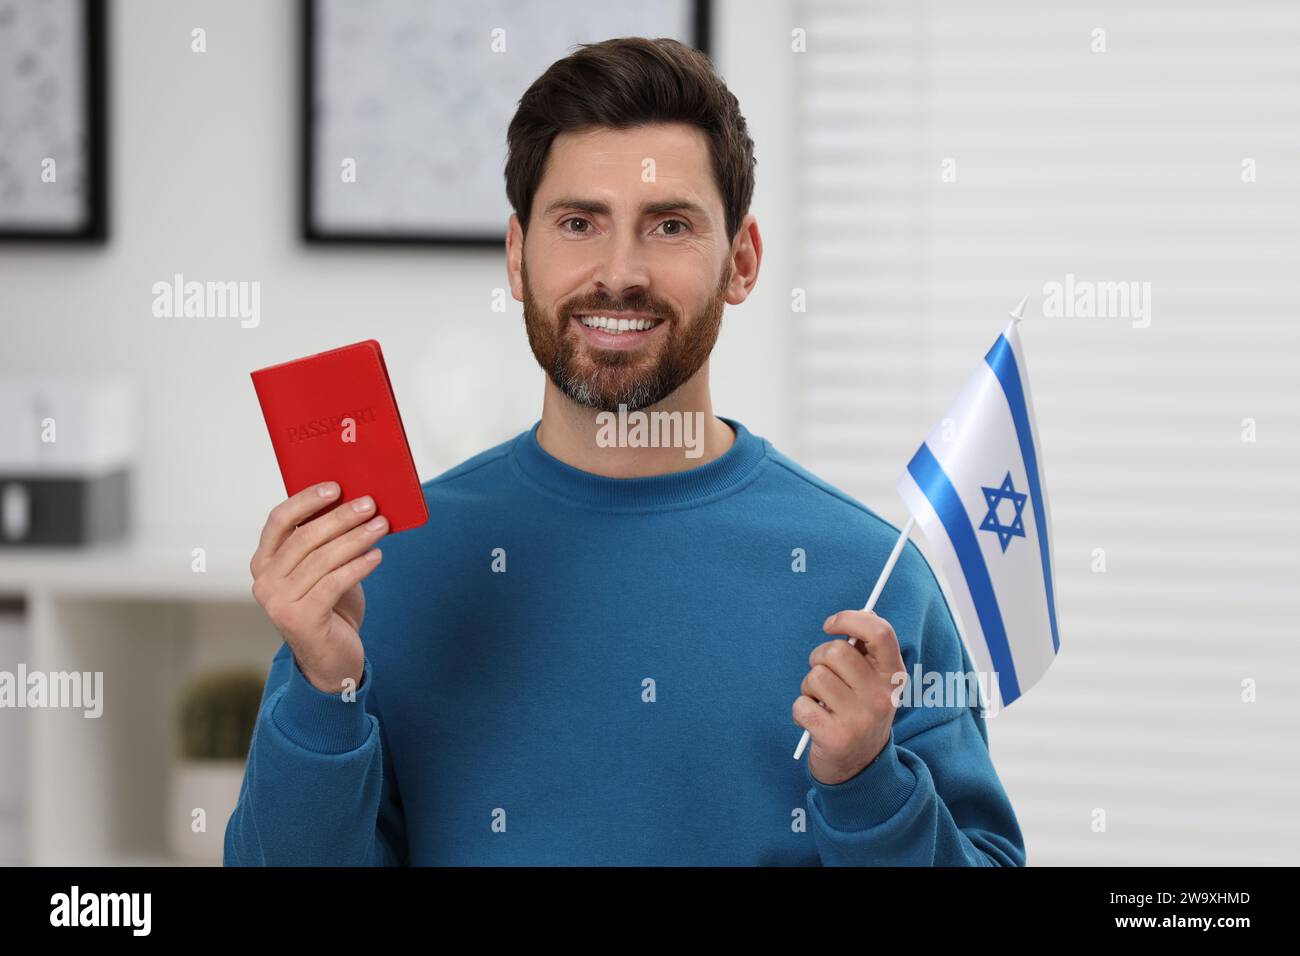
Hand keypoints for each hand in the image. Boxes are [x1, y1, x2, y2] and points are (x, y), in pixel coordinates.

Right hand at [249, 481, 388, 694]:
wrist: (331, 659)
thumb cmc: (329, 606)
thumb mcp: (323, 570)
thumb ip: (324, 542)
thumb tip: (354, 502)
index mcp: (264, 562)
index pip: (279, 521)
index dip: (306, 500)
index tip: (335, 487)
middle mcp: (264, 581)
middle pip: (306, 538)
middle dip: (341, 517)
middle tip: (370, 504)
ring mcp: (278, 603)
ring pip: (322, 560)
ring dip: (356, 539)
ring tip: (381, 526)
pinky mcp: (300, 620)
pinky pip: (333, 584)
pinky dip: (358, 567)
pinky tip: (377, 556)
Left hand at [793, 610, 905, 784]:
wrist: (860, 768)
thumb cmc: (859, 712)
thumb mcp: (874, 682)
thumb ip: (868, 651)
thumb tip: (858, 615)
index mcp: (893, 676)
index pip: (880, 632)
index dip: (850, 619)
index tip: (830, 625)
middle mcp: (882, 696)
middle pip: (836, 652)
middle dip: (819, 659)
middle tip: (823, 679)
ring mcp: (861, 718)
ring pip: (815, 677)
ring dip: (809, 688)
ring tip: (821, 703)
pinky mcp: (836, 737)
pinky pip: (801, 704)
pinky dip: (800, 711)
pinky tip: (814, 721)